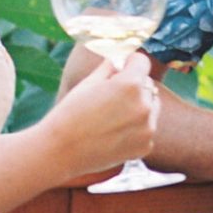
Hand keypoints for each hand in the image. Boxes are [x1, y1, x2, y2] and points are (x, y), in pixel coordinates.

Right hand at [39, 53, 158, 180]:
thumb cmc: (70, 114)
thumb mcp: (88, 84)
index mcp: (130, 85)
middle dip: (134, 86)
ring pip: (151, 107)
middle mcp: (144, 105)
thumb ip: (108, 68)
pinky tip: (114, 133)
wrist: (60, 152)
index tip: (121, 68)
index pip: (142, 62)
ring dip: (138, 107)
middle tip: (111, 97)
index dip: (130, 63)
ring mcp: (147, 128)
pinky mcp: (146, 146)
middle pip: (148, 85)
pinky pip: (147, 129)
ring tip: (112, 117)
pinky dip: (136, 129)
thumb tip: (117, 60)